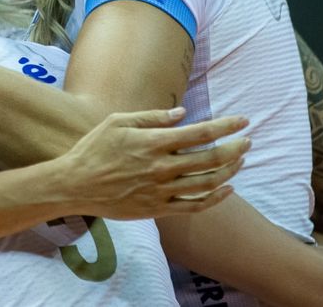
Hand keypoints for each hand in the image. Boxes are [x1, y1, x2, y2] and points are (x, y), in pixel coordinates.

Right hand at [60, 108, 248, 219]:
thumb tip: (182, 114)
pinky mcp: (158, 209)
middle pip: (211, 159)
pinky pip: (195, 206)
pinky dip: (215, 198)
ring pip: (208, 183)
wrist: (74, 185)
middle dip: (236, 148)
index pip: (200, 133)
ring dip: (230, 171)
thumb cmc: (93, 149)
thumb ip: (150, 117)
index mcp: (152, 142)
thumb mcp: (116, 122)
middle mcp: (161, 167)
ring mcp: (161, 190)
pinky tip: (227, 189)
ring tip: (240, 161)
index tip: (243, 121)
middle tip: (248, 141)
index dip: (226, 126)